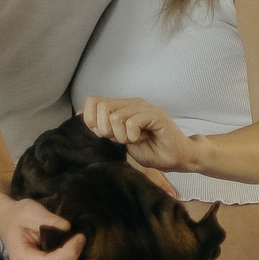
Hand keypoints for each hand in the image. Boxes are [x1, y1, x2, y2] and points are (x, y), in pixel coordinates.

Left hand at [81, 96, 196, 172]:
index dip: (92, 120)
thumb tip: (82, 117)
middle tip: (121, 140)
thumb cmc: (151, 150)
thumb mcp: (120, 141)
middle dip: (106, 130)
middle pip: (102, 107)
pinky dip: (133, 135)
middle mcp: (132, 103)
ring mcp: (144, 107)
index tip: (105, 136)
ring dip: (122, 136)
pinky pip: (132, 122)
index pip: (93, 101)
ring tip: (135, 140)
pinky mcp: (155, 115)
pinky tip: (142, 139)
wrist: (176, 158)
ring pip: (116, 116)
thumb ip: (105, 128)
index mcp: (122, 107)